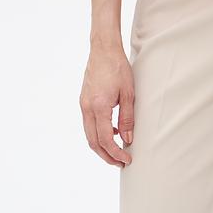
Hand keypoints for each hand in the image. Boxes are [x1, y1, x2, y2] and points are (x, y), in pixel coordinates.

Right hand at [79, 46, 134, 167]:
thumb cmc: (118, 68)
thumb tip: (127, 140)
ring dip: (101, 146)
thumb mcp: (128, 93)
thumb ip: (127, 118)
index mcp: (99, 107)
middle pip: (93, 142)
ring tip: (117, 152)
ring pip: (89, 134)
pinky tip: (112, 131)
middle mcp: (87, 108)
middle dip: (106, 156)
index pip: (105, 140)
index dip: (116, 153)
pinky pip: (89, 123)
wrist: (103, 49)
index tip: (127, 160)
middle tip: (121, 163)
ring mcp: (83, 104)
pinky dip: (98, 133)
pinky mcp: (83, 100)